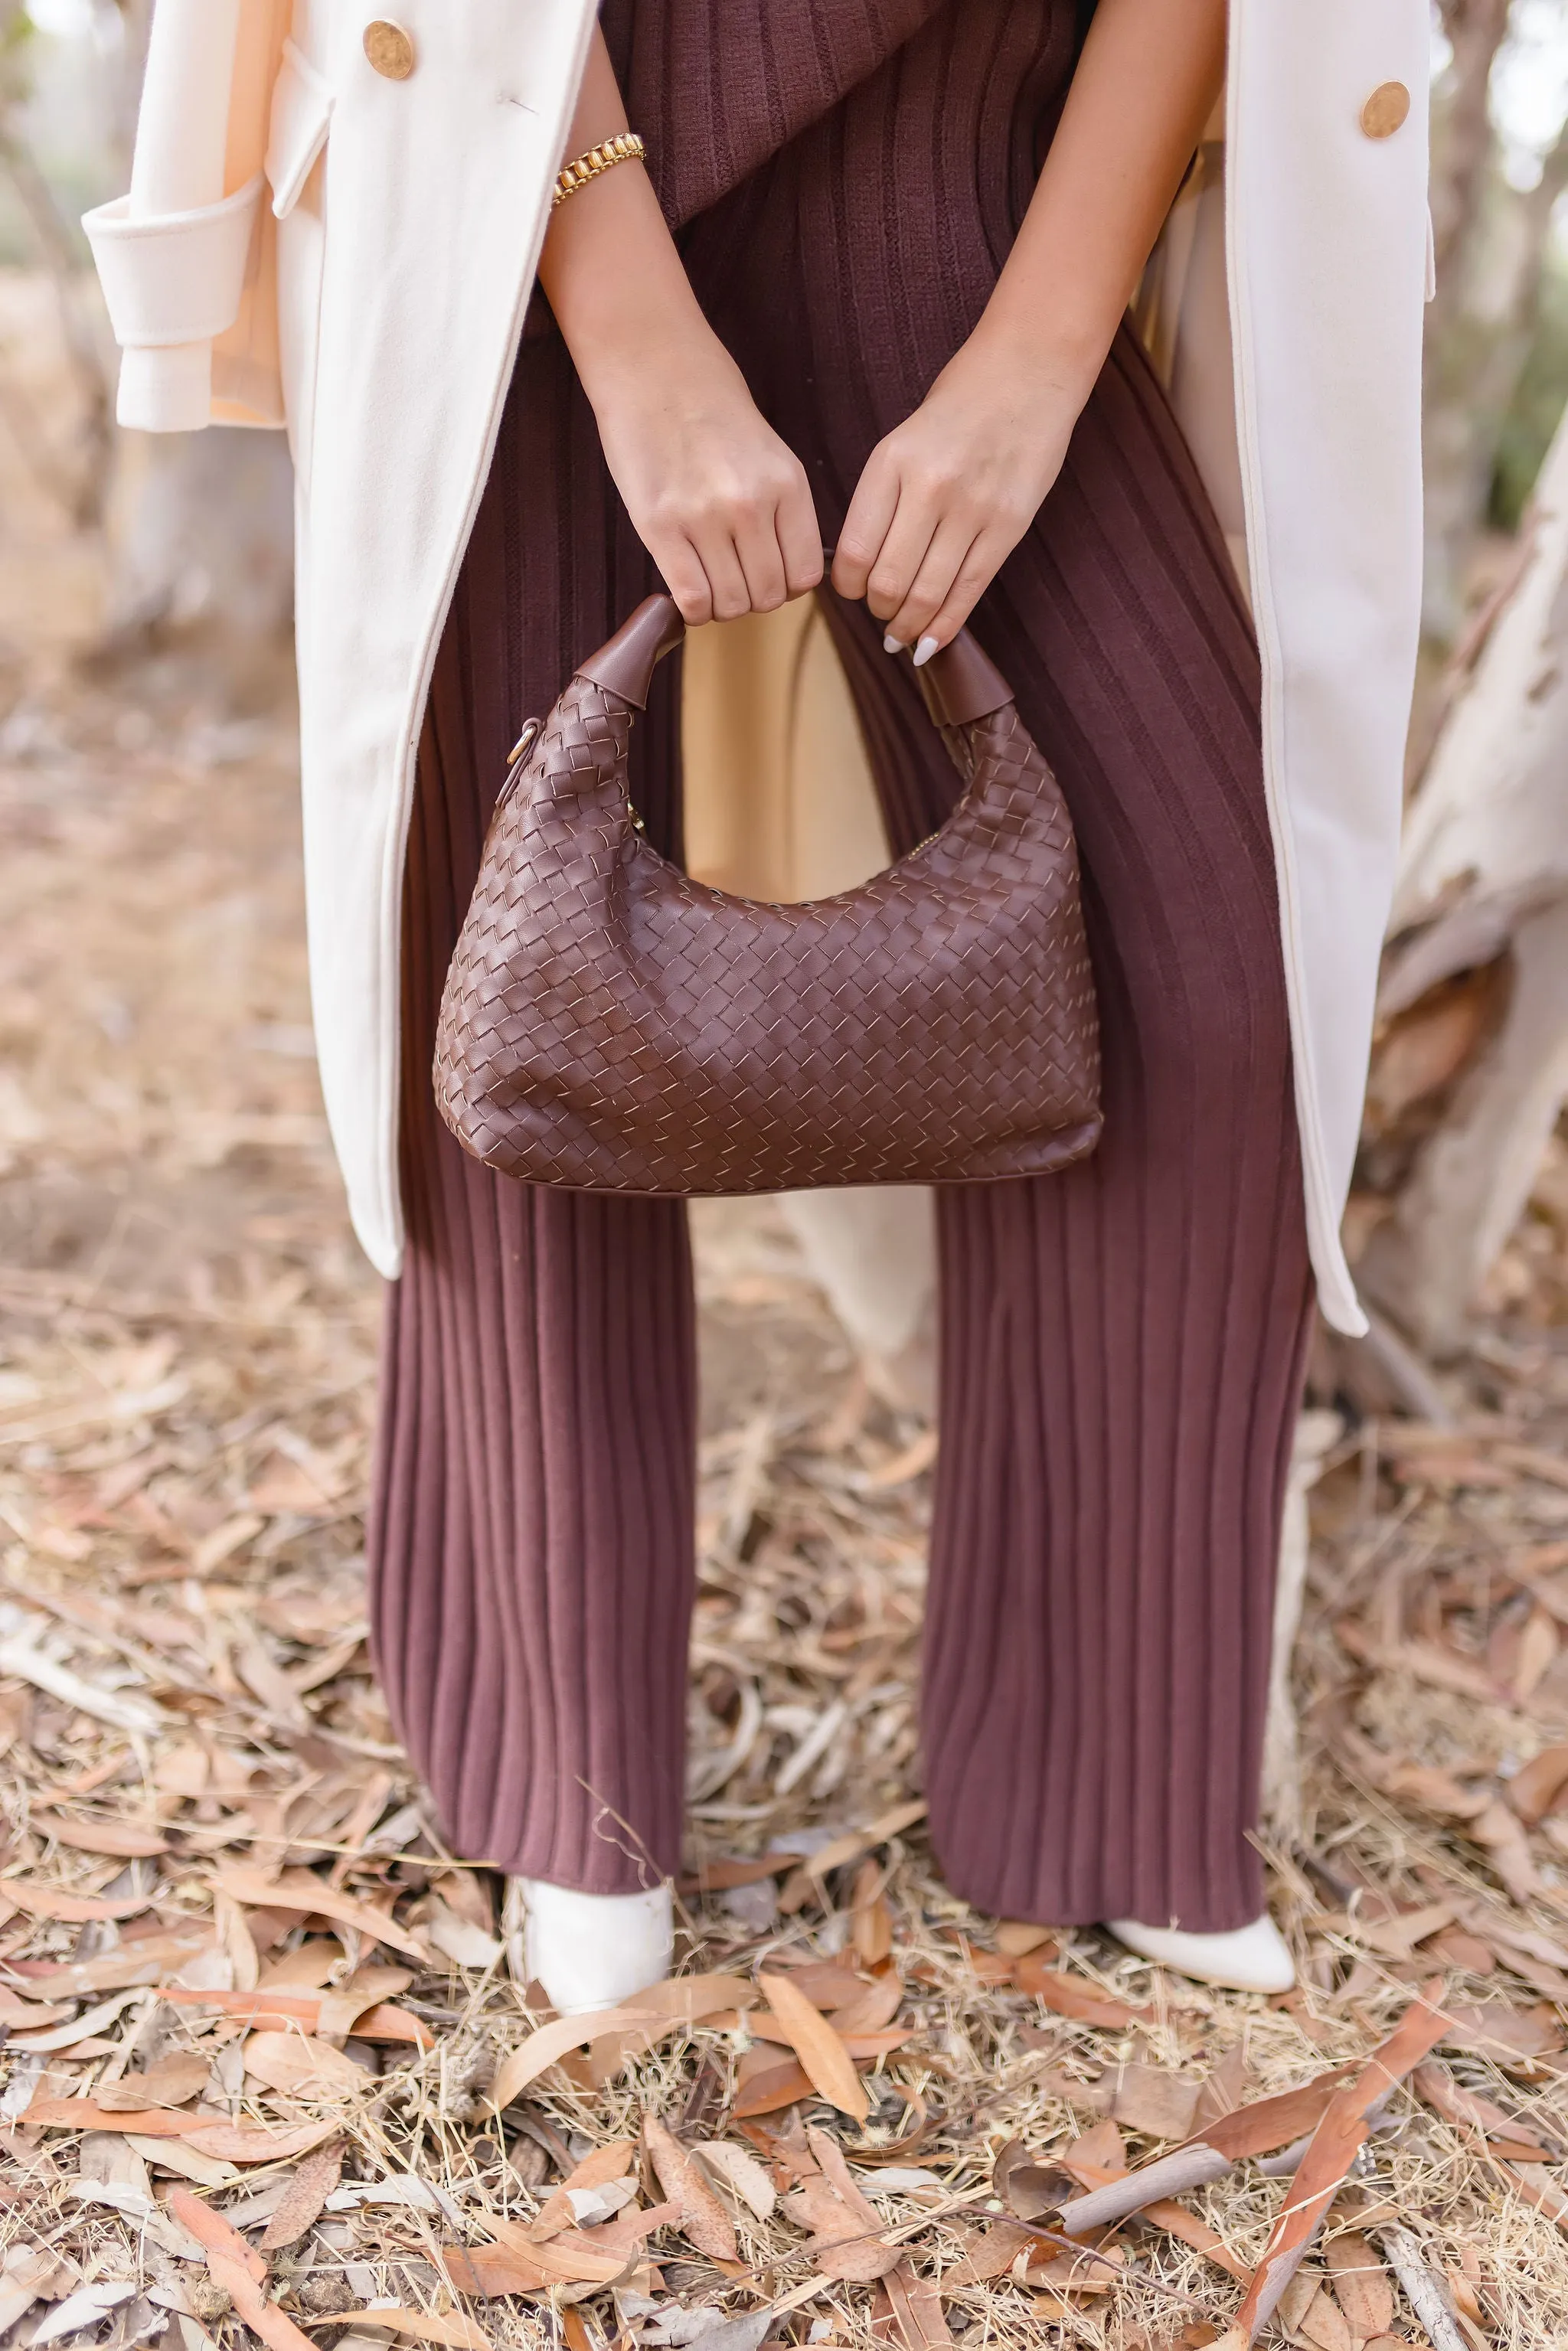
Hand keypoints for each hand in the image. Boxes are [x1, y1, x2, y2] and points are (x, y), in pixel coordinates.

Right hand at [585, 333, 822, 625]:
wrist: (654, 367)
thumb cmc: (710, 409)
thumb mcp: (769, 454)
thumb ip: (782, 510)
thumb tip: (785, 573)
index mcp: (787, 485)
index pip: (804, 575)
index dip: (786, 585)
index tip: (767, 572)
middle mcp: (751, 505)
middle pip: (767, 596)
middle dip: (752, 596)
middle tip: (732, 576)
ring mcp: (705, 518)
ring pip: (731, 605)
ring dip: (721, 604)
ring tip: (707, 579)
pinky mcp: (660, 526)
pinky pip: (691, 599)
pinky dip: (693, 609)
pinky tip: (687, 588)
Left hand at [832, 330, 1085, 658]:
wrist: (1028, 372)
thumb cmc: (959, 407)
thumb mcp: (902, 441)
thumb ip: (882, 500)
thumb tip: (861, 569)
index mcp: (891, 462)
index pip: (854, 551)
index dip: (847, 587)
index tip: (852, 591)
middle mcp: (929, 487)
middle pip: (889, 582)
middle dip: (879, 611)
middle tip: (881, 614)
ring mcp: (972, 508)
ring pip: (928, 594)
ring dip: (909, 626)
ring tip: (903, 634)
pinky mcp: (1009, 525)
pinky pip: (970, 590)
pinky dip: (946, 626)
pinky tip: (931, 641)